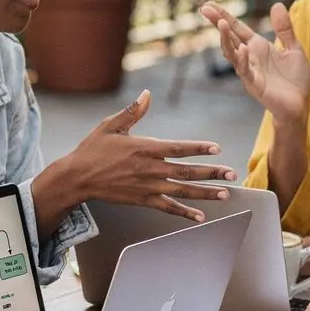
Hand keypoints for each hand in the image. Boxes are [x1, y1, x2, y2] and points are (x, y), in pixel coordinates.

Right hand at [68, 90, 236, 221]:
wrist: (77, 178)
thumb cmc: (93, 149)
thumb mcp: (111, 125)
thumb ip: (133, 112)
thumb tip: (147, 94)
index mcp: (145, 147)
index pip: (179, 148)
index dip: (199, 148)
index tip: (216, 149)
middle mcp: (150, 168)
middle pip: (187, 171)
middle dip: (212, 173)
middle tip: (232, 174)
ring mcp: (148, 186)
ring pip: (182, 191)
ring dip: (205, 193)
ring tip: (224, 194)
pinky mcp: (143, 200)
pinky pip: (167, 208)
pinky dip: (184, 213)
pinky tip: (200, 216)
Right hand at [200, 0, 309, 123]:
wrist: (300, 105)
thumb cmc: (296, 80)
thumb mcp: (294, 48)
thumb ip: (284, 29)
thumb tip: (276, 4)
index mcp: (258, 46)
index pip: (238, 28)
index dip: (224, 16)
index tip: (209, 4)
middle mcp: (250, 57)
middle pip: (230, 37)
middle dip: (218, 23)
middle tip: (204, 9)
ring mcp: (250, 71)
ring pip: (232, 54)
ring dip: (226, 39)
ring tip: (222, 24)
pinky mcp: (255, 85)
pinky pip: (245, 71)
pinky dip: (243, 60)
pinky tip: (242, 49)